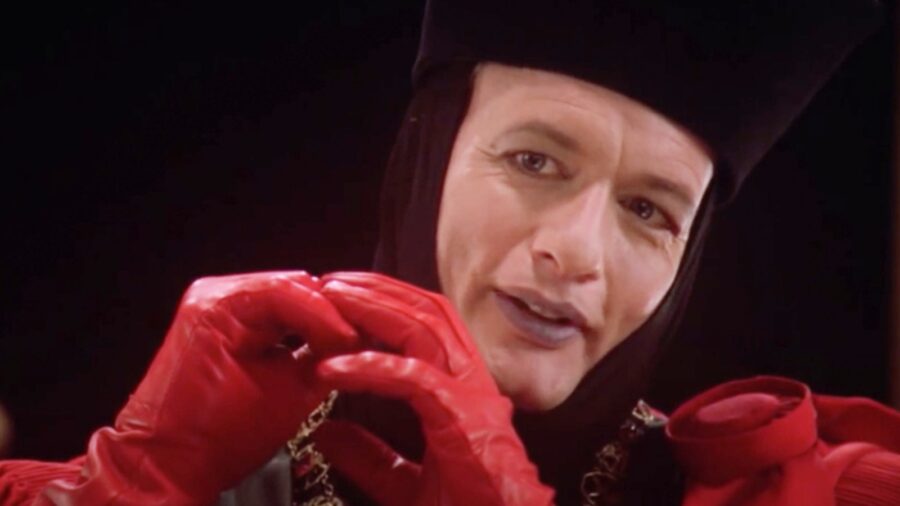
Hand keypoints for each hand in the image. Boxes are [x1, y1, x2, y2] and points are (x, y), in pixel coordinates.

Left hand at [38, 272, 357, 505]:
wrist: (166, 466)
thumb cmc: (211, 439)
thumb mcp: (287, 395)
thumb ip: (327, 360)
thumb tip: (358, 343)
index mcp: (222, 305)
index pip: (295, 291)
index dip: (334, 316)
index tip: (360, 337)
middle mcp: (214, 295)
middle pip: (293, 290)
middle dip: (329, 318)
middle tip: (360, 341)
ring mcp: (214, 308)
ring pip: (286, 302)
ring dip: (317, 324)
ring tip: (345, 348)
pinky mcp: (220, 326)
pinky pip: (270, 317)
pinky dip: (297, 331)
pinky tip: (320, 348)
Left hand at [313, 272, 553, 505]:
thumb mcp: (405, 485)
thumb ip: (371, 458)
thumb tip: (327, 434)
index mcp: (463, 393)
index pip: (429, 326)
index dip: (388, 304)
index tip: (343, 299)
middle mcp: (472, 384)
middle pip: (427, 313)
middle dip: (378, 291)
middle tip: (332, 281)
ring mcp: (472, 398)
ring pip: (423, 330)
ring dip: (373, 310)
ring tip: (331, 299)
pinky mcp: (463, 419)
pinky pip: (414, 379)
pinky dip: (371, 368)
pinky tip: (333, 368)